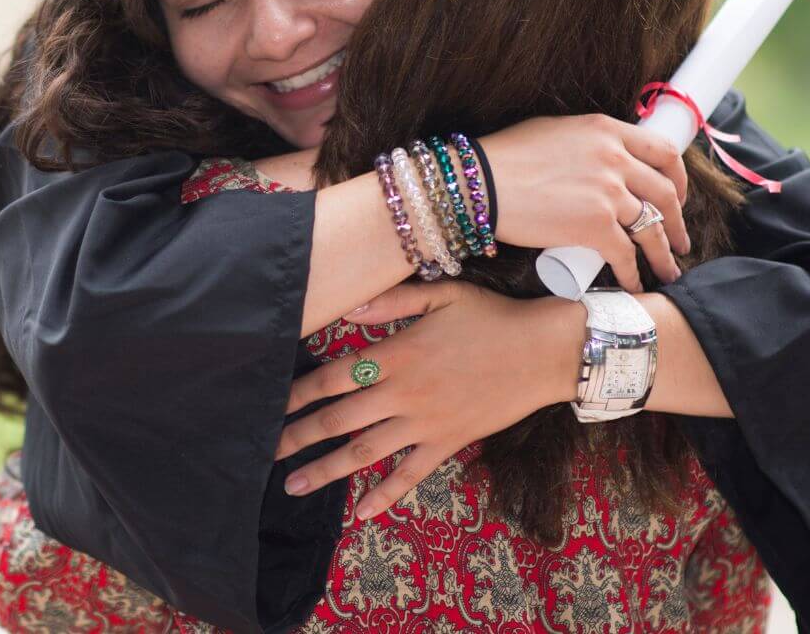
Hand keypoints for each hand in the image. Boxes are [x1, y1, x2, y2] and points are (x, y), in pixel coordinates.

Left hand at [274, 280, 584, 519]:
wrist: (545, 351)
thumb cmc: (492, 317)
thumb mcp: (443, 294)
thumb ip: (392, 302)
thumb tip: (348, 309)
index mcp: (396, 354)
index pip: (332, 377)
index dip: (297, 393)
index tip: (269, 405)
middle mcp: (403, 393)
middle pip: (338, 419)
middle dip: (297, 437)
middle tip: (264, 453)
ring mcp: (425, 423)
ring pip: (365, 452)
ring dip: (327, 471)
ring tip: (294, 487)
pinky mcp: (447, 443)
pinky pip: (410, 475)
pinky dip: (385, 496)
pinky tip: (360, 514)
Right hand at [475, 114, 688, 289]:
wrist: (479, 184)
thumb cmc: (505, 157)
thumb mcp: (555, 131)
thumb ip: (589, 142)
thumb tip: (604, 159)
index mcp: (607, 130)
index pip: (664, 151)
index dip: (678, 179)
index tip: (676, 197)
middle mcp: (615, 158)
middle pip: (665, 194)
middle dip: (677, 222)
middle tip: (679, 240)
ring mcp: (608, 193)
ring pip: (652, 229)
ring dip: (664, 255)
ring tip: (668, 271)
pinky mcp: (595, 227)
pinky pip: (627, 256)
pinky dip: (634, 274)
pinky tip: (634, 284)